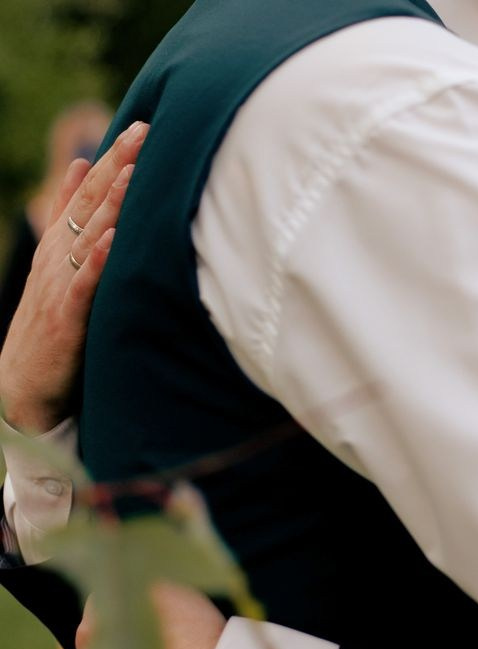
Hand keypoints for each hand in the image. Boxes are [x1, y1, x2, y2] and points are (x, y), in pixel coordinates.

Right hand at [0, 121, 148, 433]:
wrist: (22, 383)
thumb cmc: (50, 323)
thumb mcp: (59, 264)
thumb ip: (70, 216)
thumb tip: (80, 165)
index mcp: (62, 243)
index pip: (91, 192)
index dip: (115, 159)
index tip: (144, 127)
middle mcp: (60, 258)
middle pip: (92, 206)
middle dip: (119, 168)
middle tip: (145, 133)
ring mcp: (61, 286)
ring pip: (89, 238)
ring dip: (111, 206)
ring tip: (133, 173)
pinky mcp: (66, 320)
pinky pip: (83, 286)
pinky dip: (98, 263)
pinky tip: (114, 241)